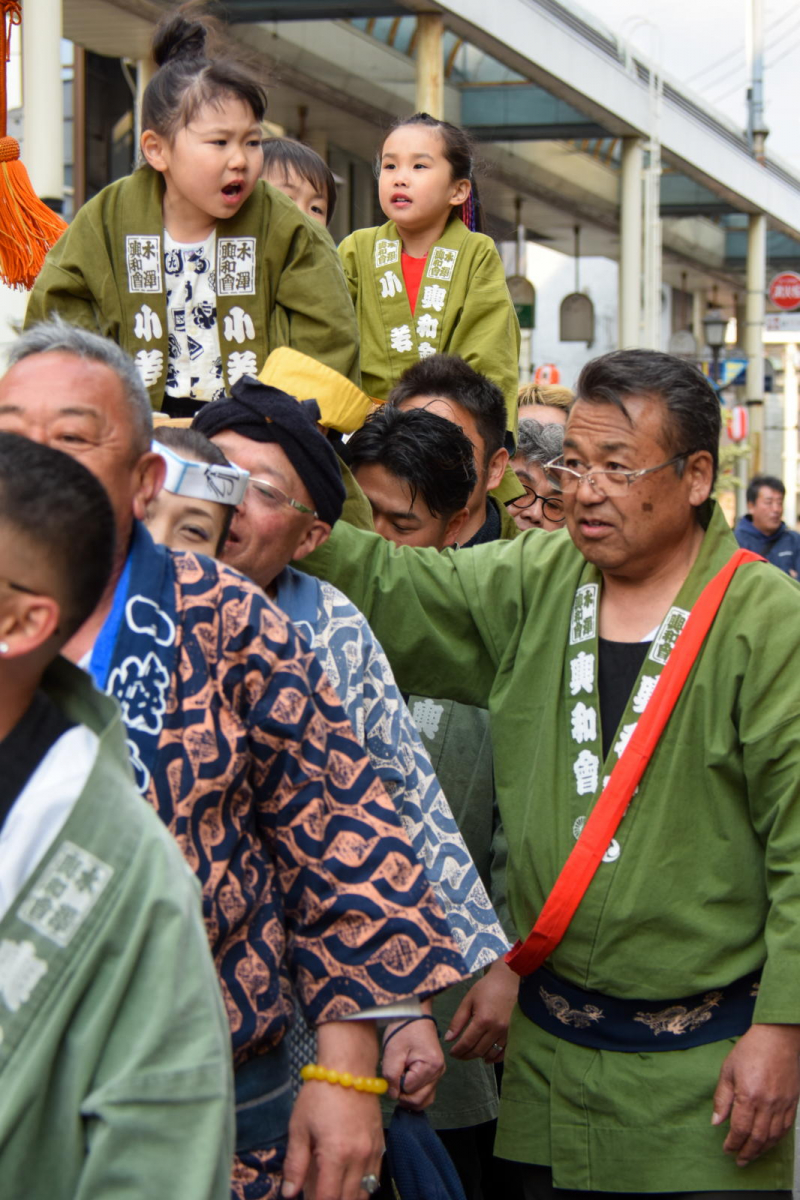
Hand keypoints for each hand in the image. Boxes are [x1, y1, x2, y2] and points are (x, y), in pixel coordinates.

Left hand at [282, 1020, 383, 1199]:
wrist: (349, 1068)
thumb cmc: (320, 1094)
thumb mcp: (299, 1127)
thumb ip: (295, 1164)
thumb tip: (289, 1194)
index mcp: (335, 1154)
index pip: (327, 1198)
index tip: (306, 1199)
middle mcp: (358, 1158)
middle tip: (316, 1192)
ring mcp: (373, 1152)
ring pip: (364, 1193)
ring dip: (347, 1197)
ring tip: (330, 1187)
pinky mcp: (380, 1145)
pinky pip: (374, 1177)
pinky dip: (362, 1186)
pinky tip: (348, 1180)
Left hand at [382, 1014, 444, 1109]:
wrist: (414, 1014)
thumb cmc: (403, 1029)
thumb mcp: (393, 1052)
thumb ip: (391, 1076)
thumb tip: (393, 1096)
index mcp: (431, 1066)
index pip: (409, 1091)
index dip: (396, 1085)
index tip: (392, 1069)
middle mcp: (439, 1072)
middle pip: (419, 1100)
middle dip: (402, 1093)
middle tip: (394, 1076)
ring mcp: (438, 1073)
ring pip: (423, 1100)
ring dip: (408, 1095)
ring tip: (400, 1077)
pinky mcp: (435, 1072)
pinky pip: (426, 1092)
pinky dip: (414, 1092)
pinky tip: (405, 1080)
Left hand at [444, 957, 518, 1062]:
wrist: (509, 980)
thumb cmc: (487, 988)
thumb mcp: (468, 1000)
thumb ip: (457, 1021)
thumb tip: (448, 1039)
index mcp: (483, 1019)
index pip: (467, 1043)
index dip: (458, 1051)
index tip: (451, 1053)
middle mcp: (496, 1029)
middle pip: (478, 1050)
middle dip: (465, 1055)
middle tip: (458, 1055)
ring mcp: (507, 1032)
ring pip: (490, 1053)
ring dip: (479, 1056)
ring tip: (470, 1053)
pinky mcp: (515, 1033)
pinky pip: (504, 1052)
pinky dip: (494, 1057)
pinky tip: (486, 1057)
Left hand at [712, 1023, 799, 1166]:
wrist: (778, 1038)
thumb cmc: (751, 1050)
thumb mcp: (728, 1070)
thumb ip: (722, 1098)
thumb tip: (716, 1121)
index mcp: (748, 1095)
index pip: (740, 1129)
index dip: (733, 1143)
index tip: (727, 1149)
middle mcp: (767, 1104)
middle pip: (757, 1138)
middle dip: (747, 1152)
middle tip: (739, 1161)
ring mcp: (782, 1105)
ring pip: (773, 1137)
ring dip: (762, 1150)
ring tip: (752, 1156)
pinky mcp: (792, 1103)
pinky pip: (786, 1129)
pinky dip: (776, 1140)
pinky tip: (769, 1143)